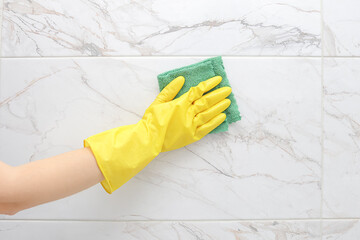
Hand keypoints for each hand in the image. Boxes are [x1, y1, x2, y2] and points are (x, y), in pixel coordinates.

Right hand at [84, 75, 231, 192]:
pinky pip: (207, 128)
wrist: (149, 139)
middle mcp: (187, 114)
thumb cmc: (152, 120)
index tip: (218, 79)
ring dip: (219, 106)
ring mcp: (191, 126)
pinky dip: (215, 122)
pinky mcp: (192, 136)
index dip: (209, 84)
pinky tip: (222, 116)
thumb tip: (181, 79)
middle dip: (218, 94)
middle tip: (228, 89)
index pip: (198, 91)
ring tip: (228, 101)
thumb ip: (170, 90)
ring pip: (208, 113)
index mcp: (179, 104)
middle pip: (206, 101)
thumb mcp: (158, 101)